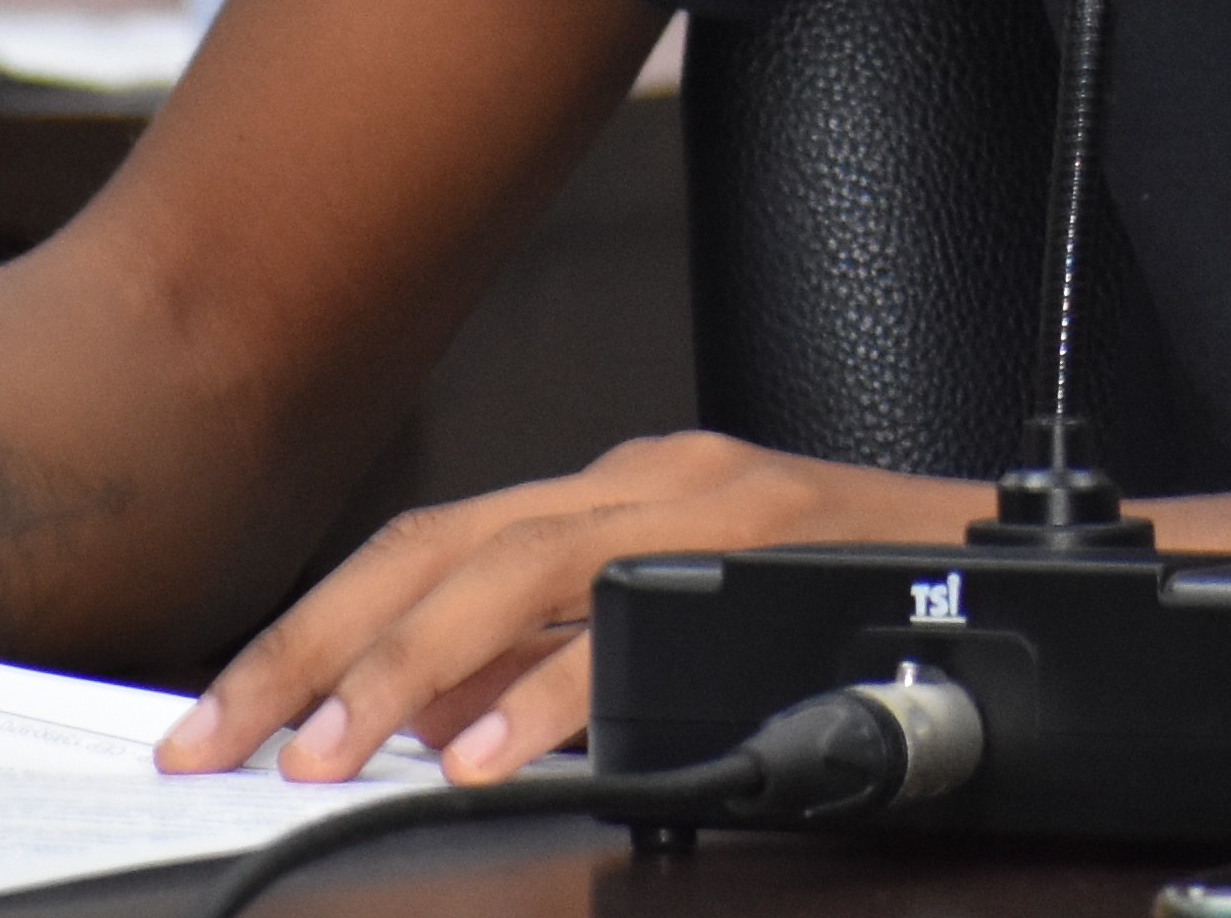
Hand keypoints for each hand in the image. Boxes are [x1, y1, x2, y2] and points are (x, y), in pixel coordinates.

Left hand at [156, 432, 979, 789]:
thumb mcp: (681, 628)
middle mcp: (642, 477)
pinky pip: (636, 611)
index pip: (422, 550)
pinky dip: (553, 685)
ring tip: (327, 752)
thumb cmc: (855, 610)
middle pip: (435, 545)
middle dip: (309, 646)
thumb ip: (562, 660)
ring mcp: (706, 497)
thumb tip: (428, 724)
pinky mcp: (771, 534)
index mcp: (609, 494)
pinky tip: (494, 752)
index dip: (307, 631)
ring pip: (511, 562)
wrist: (1015, 574)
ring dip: (400, 667)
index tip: (216, 716)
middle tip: (218, 739)